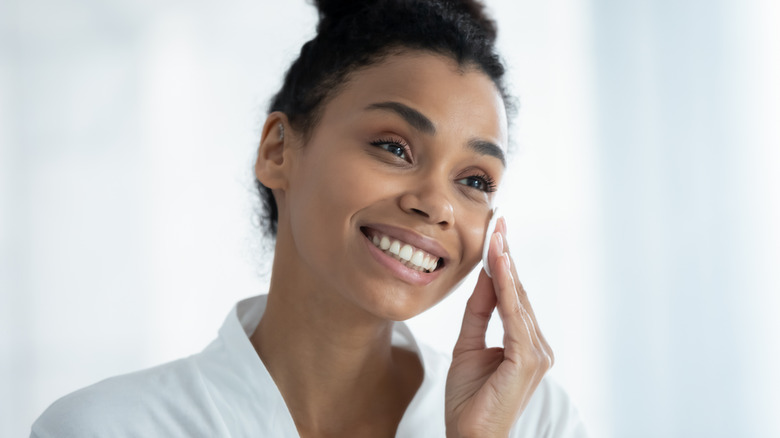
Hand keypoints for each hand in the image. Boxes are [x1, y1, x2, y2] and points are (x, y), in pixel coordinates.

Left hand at [445, 218, 553, 437]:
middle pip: (520, 292)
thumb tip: (484, 277)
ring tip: (497, 234)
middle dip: (506, 256)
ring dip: (506, 265)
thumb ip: (477, 313)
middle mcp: (537, 345)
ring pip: (519, 299)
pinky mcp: (528, 360)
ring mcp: (537, 353)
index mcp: (524, 343)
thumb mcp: (467, 345)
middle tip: (497, 222)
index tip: (497, 233)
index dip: (505, 264)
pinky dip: (508, 288)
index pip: (514, 297)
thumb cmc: (469, 400)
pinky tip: (500, 264)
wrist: (469, 437)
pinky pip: (515, 316)